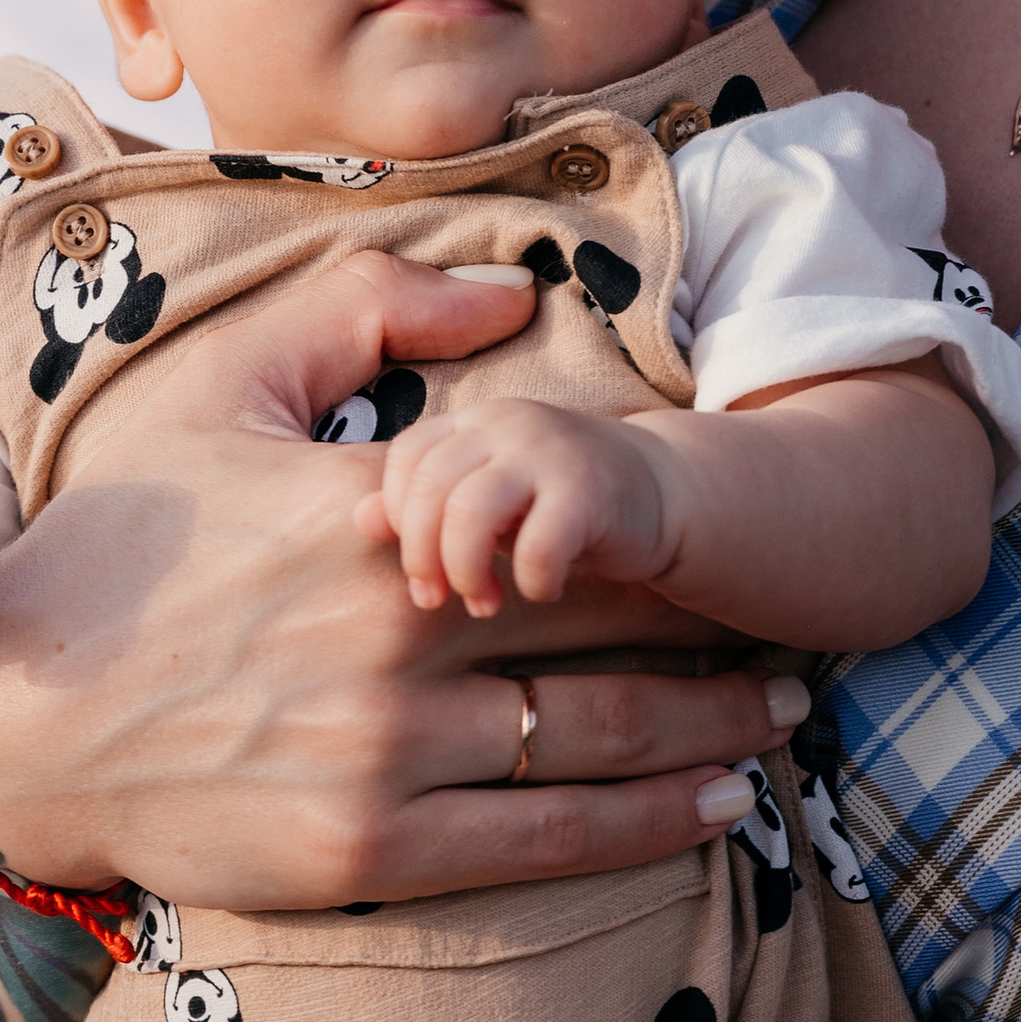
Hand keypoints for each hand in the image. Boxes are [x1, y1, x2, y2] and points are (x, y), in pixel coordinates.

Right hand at [0, 253, 806, 904]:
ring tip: (785, 715)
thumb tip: (514, 292)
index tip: (737, 521)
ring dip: (715, 732)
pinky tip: (720, 809)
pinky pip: (547, 841)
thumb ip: (365, 304)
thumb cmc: (121, 537)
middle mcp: (394, 631)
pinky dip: (650, 826)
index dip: (673, 522)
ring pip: (602, 739)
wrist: (14, 713)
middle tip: (804, 623)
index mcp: (373, 513)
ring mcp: (385, 751)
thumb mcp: (222, 382)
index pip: (569, 514)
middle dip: (724, 630)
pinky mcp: (369, 849)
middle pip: (614, 627)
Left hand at [363, 401, 670, 617]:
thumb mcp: (486, 500)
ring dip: (467, 571)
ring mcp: (548, 450)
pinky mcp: (590, 490)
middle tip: (440, 598)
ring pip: (469, 512)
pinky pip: (537, 544)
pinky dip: (531, 581)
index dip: (398, 522)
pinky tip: (542, 591)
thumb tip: (359, 521)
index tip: (419, 572)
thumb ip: (425, 507)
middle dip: (424, 556)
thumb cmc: (556, 503)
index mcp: (473, 420)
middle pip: (429, 489)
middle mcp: (505, 422)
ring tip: (485, 601)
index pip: (405, 460)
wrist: (661, 492)